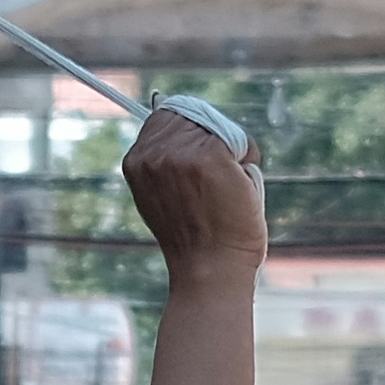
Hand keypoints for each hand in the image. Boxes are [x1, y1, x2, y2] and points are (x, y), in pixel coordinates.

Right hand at [119, 98, 267, 276]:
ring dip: (233, 150)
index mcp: (136, 161)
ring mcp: (180, 154)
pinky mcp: (211, 156)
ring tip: (228, 187)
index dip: (191, 131)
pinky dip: (249, 160)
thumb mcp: (164, 193)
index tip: (202, 161)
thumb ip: (166, 160)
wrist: (210, 269)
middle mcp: (153, 154)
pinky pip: (240, 139)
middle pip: (193, 115)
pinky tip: (241, 188)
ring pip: (218, 125)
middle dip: (212, 138)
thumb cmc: (197, 238)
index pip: (166, 114)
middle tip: (218, 178)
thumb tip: (183, 120)